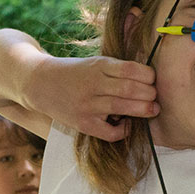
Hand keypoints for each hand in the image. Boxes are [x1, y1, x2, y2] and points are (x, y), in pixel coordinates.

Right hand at [28, 55, 157, 141]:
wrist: (39, 82)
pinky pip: (109, 132)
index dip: (148, 75)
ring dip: (143, 109)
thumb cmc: (74, 72)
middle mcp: (93, 84)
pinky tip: (127, 124)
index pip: (131, 70)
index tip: (153, 79)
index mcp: (98, 65)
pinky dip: (123, 130)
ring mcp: (87, 105)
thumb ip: (116, 68)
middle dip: (150, 94)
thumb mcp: (93, 61)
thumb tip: (149, 77)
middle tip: (156, 96)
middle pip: (130, 89)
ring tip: (153, 109)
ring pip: (122, 107)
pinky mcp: (82, 123)